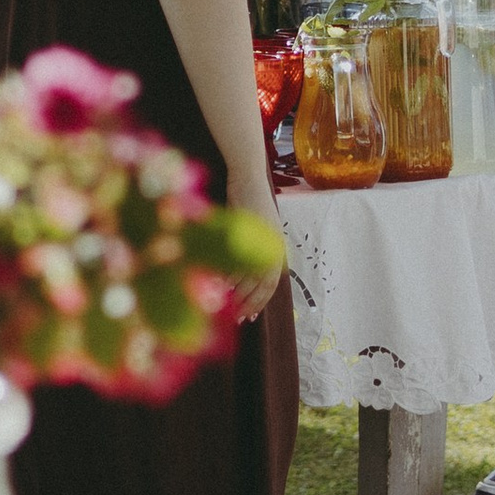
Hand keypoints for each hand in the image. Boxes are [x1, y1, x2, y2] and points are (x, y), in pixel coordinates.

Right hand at [220, 174, 286, 314]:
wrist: (247, 176)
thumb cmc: (248, 201)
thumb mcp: (254, 230)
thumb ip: (252, 251)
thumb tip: (238, 278)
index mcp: (276, 248)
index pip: (271, 283)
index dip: (260, 301)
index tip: (248, 316)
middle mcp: (273, 245)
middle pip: (263, 284)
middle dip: (249, 303)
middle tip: (236, 318)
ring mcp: (262, 238)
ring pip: (250, 275)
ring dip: (237, 293)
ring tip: (224, 304)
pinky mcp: (250, 230)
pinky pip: (238, 259)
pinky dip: (228, 274)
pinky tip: (219, 284)